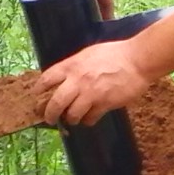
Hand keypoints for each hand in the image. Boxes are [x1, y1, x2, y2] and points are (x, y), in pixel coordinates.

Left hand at [35, 41, 151, 125]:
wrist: (137, 60)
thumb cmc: (115, 54)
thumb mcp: (89, 53)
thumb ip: (75, 66)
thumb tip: (64, 76)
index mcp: (72, 65)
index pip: (46, 79)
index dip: (38, 90)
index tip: (36, 96)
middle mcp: (78, 80)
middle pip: (55, 103)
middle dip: (49, 114)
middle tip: (50, 119)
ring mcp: (91, 93)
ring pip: (71, 115)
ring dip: (71, 119)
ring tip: (73, 119)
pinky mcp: (104, 104)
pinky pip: (90, 118)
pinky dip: (88, 121)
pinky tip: (90, 118)